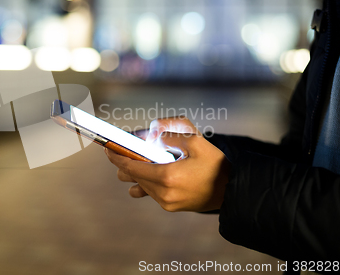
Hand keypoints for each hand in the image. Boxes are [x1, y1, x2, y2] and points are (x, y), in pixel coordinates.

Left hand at [106, 118, 229, 211]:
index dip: (117, 156)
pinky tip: (152, 172)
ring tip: (143, 160)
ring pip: (140, 185)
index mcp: (167, 176)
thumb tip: (152, 133)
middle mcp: (163, 193)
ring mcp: (166, 202)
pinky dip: (147, 181)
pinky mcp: (170, 207)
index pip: (132, 167)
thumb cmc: (216, 165)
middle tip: (123, 149)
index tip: (107, 148)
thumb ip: (172, 134)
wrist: (232, 191)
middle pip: (132, 177)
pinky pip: (150, 192)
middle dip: (125, 162)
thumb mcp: (197, 142)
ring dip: (137, 172)